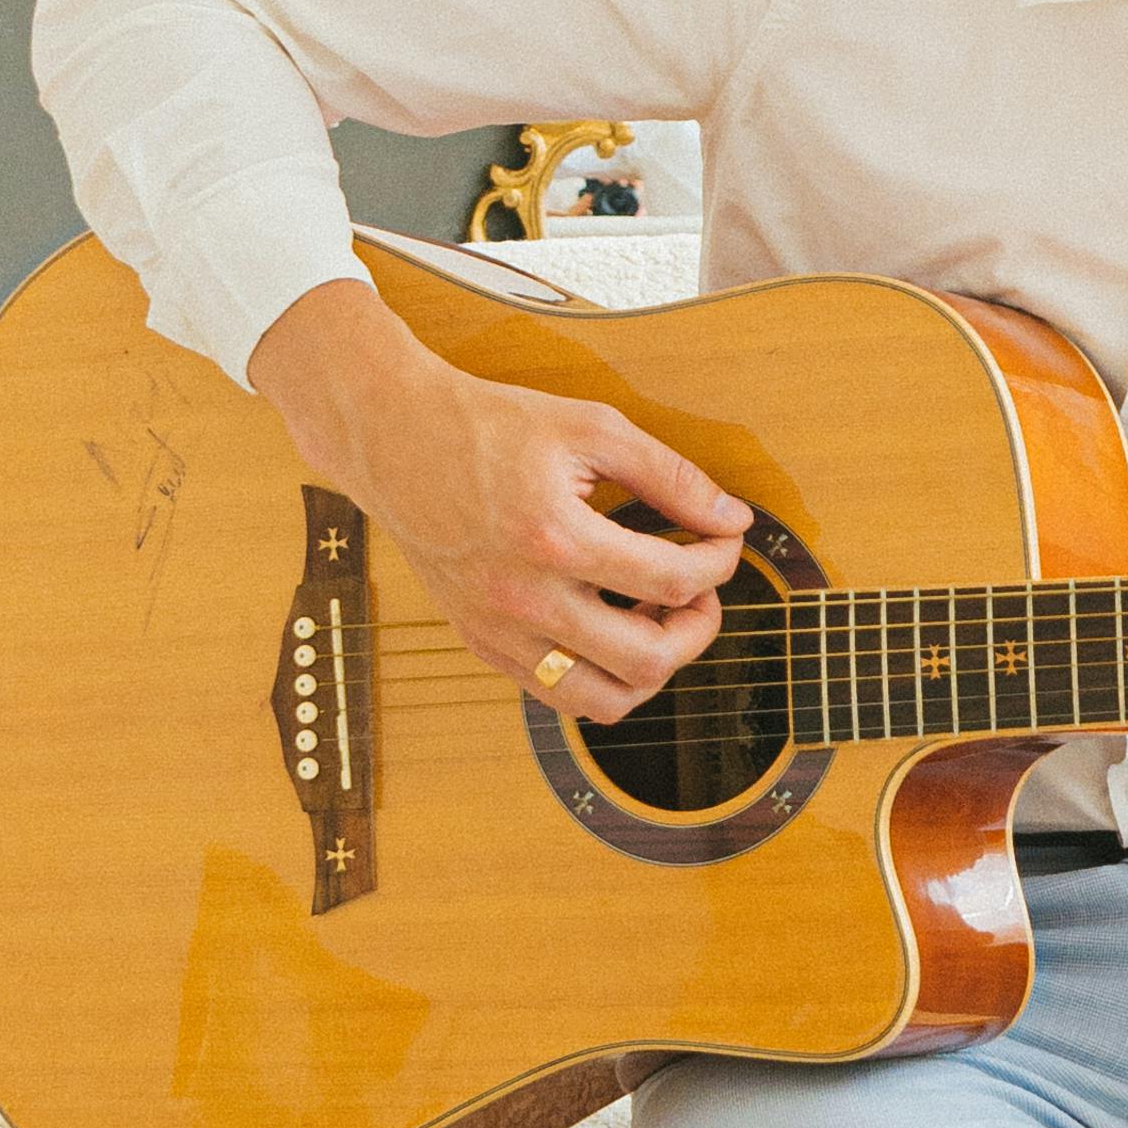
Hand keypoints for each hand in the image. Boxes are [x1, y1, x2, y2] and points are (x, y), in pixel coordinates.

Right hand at [248, 279, 746, 726]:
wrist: (394, 440)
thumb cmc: (490, 425)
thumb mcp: (591, 428)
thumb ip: (672, 477)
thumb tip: (732, 521)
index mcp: (554, 537)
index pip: (672, 581)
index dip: (720, 563)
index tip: (724, 540)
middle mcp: (524, 598)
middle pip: (648, 659)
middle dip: (698, 628)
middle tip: (701, 591)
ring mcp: (498, 631)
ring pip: (605, 702)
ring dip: (652, 669)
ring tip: (657, 617)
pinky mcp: (483, 645)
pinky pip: (559, 697)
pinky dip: (603, 676)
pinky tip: (611, 624)